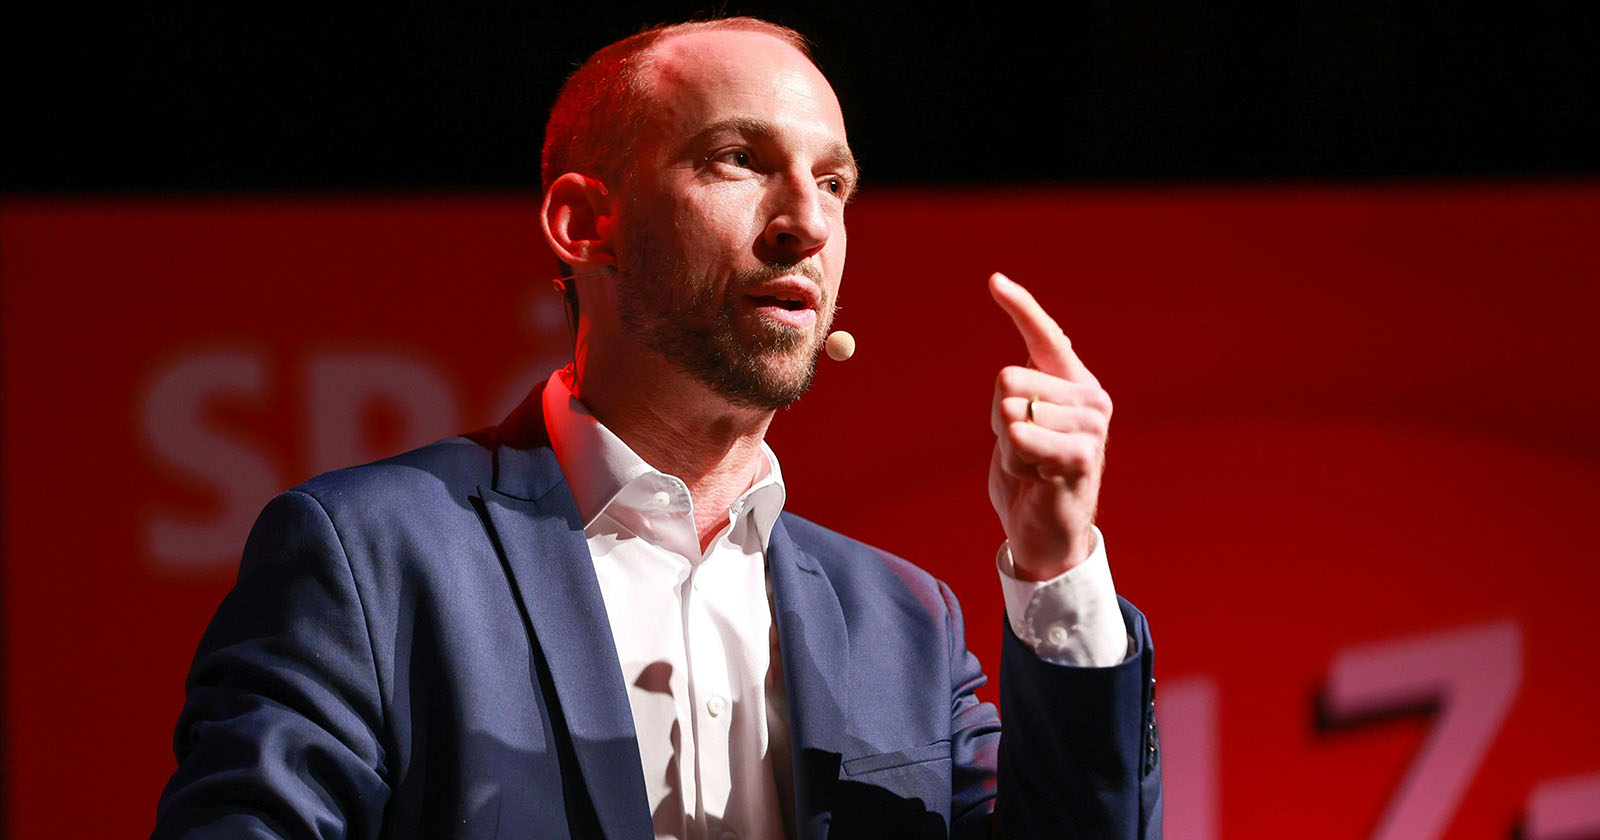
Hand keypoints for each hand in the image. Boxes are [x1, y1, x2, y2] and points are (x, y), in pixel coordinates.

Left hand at [987, 272, 1111, 580]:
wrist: (1045, 530)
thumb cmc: (1030, 473)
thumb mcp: (1015, 422)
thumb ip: (1016, 391)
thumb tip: (1018, 380)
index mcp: (1073, 381)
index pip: (1044, 334)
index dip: (1020, 306)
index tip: (994, 280)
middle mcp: (1090, 396)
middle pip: (1009, 376)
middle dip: (1000, 418)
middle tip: (1025, 448)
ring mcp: (1091, 425)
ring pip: (1010, 411)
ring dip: (1009, 446)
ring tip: (1033, 465)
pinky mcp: (1082, 456)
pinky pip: (1022, 437)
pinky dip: (1015, 459)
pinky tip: (1036, 477)